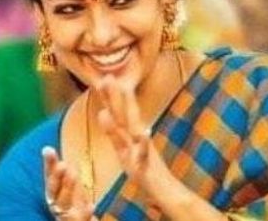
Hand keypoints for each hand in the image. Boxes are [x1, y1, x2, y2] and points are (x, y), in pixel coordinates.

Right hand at [42, 147, 97, 219]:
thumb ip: (55, 168)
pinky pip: (81, 218)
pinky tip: (91, 205)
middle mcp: (55, 202)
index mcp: (52, 192)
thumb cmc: (69, 202)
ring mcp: (66, 213)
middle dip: (57, 176)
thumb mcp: (64, 184)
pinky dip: (86, 212)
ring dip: (67, 188)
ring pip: (64, 202)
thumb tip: (46, 148)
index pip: (49, 175)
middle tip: (63, 163)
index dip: (49, 163)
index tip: (48, 149)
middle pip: (53, 189)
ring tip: (73, 174)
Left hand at [95, 76, 170, 194]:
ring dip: (128, 110)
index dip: (109, 96)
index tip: (101, 77)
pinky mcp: (147, 165)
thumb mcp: (124, 149)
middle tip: (108, 75)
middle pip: (123, 114)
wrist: (166, 192)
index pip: (117, 112)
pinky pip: (145, 154)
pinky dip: (144, 144)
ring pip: (132, 128)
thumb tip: (102, 111)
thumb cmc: (144, 170)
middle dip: (116, 95)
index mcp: (129, 134)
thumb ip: (113, 132)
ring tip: (123, 92)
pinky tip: (143, 133)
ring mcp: (142, 150)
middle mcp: (136, 138)